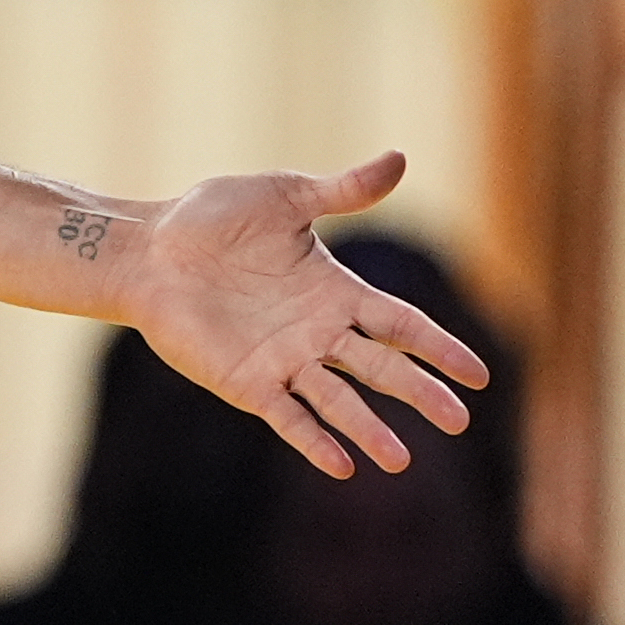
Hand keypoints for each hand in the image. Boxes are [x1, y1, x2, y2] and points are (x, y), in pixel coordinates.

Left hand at [118, 152, 489, 477]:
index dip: (438, 348)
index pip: (400, 325)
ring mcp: (282, 359)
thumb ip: (342, 191)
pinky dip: (313, 440)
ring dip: (369, 428)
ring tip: (402, 460)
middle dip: (420, 392)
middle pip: (380, 367)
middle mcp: (316, 332)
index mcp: (334, 291)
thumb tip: (400, 158)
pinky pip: (286, 415)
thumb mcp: (285, 198)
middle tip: (459, 420)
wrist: (146, 247)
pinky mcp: (244, 379)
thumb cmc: (210, 218)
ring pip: (339, 399)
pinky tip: (342, 466)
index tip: (478, 375)